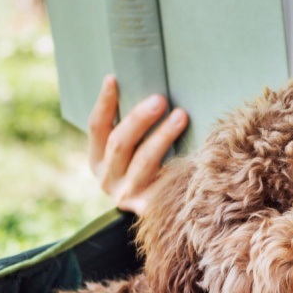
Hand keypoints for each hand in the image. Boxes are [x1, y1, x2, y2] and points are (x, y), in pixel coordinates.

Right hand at [88, 75, 188, 215]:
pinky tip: (196, 150)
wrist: (165, 213)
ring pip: (144, 162)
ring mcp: (128, 196)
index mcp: (97, 160)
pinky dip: (179, 163)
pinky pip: (166, 182)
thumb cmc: (151, 167)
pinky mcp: (151, 208)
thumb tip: (152, 89)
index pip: (96, 126)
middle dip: (139, 119)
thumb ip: (135, 127)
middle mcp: (108, 180)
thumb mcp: (133, 149)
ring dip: (162, 136)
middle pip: (119, 143)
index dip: (104, 102)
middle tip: (160, 99)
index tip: (113, 78)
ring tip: (181, 116)